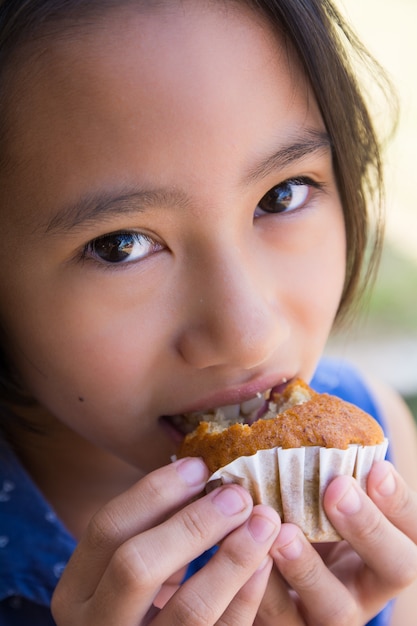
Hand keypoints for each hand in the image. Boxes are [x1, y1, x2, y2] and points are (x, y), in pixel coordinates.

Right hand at [51, 457, 280, 624]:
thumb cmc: (140, 608)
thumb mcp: (128, 573)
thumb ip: (153, 533)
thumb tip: (201, 473)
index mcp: (76, 593)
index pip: (107, 529)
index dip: (154, 492)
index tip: (200, 466)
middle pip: (137, 566)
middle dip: (193, 523)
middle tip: (237, 495)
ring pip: (189, 610)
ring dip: (232, 557)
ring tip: (264, 521)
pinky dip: (246, 595)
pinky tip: (264, 562)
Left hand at [254, 460, 416, 624]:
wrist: (276, 575)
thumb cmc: (308, 516)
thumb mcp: (327, 497)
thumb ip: (331, 469)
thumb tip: (314, 409)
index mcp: (390, 547)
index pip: (413, 528)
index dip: (398, 501)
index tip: (377, 468)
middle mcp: (370, 586)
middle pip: (395, 568)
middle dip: (369, 527)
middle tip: (338, 489)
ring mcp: (332, 615)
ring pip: (335, 608)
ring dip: (308, 569)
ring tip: (282, 533)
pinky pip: (279, 618)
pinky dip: (259, 589)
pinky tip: (242, 556)